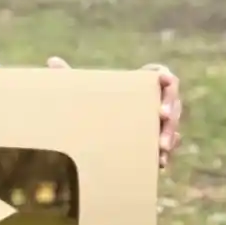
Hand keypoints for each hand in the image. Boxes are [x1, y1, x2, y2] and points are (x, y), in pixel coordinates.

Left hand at [46, 57, 182, 168]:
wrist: (91, 136)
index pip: (161, 75)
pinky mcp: (157, 143)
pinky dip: (166, 153)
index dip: (165, 77)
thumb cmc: (87, 107)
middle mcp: (153, 102)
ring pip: (174, 126)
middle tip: (161, 116)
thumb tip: (52, 62)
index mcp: (139, 85)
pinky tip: (160, 163)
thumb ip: (70, 78)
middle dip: (170, 108)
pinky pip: (169, 146)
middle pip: (173, 101)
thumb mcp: (80, 94)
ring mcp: (158, 124)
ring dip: (169, 135)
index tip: (163, 81)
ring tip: (160, 147)